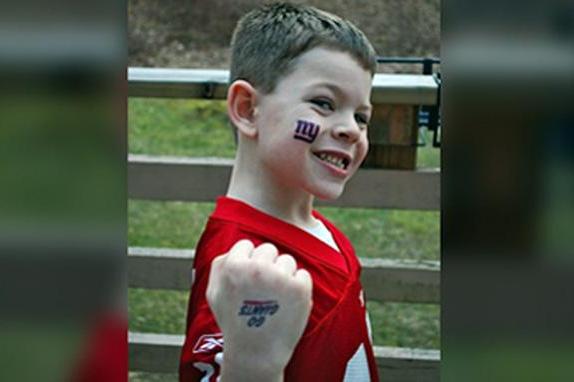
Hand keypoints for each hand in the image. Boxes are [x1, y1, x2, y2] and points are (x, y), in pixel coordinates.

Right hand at [206, 240, 312, 380]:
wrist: (256, 352)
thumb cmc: (234, 321)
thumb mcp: (213, 293)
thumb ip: (221, 264)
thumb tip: (237, 247)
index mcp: (233, 266)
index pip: (246, 245)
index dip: (247, 262)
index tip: (248, 280)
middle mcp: (257, 268)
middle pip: (268, 249)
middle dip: (266, 266)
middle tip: (262, 290)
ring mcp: (280, 277)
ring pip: (287, 260)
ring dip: (283, 275)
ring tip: (274, 299)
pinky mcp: (299, 288)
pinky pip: (302, 274)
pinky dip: (298, 287)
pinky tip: (287, 303)